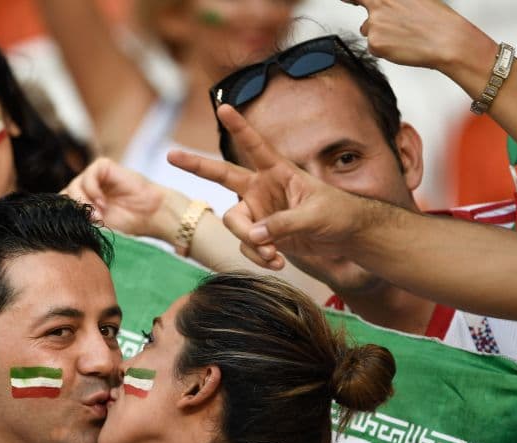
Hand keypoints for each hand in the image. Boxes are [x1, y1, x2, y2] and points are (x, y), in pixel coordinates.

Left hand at [63, 158, 168, 239]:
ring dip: (84, 202)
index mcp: (82, 204)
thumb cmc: (127, 224)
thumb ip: (77, 220)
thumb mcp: (96, 226)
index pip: (60, 205)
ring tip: (99, 215)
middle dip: (74, 210)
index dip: (61, 214)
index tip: (71, 228)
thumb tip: (55, 220)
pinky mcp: (103, 167)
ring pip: (73, 186)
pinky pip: (88, 174)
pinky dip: (92, 189)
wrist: (151, 215)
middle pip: (63, 195)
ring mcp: (94, 177)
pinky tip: (102, 201)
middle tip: (91, 222)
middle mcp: (85, 189)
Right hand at [168, 104, 361, 269]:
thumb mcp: (315, 215)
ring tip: (274, 255)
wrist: (346, 238)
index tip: (223, 107)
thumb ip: (285, 224)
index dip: (239, 127)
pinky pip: (247, 246)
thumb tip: (256, 236)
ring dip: (250, 243)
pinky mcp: (261, 235)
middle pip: (221, 175)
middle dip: (195, 166)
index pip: (254, 146)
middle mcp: (261, 189)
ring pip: (235, 224)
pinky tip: (278, 263)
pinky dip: (259, 257)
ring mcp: (258, 212)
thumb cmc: (338, 214)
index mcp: (278, 171)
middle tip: (171, 155)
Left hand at [344, 0, 483, 71]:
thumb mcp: (414, 1)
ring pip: (370, 33)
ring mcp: (374, 23)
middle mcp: (379, 4)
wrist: (447, 39)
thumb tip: (380, 6)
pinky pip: (374, 47)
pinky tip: (402, 46)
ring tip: (406, 37)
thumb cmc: (436, 20)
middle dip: (373, 24)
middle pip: (366, 18)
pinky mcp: (374, 42)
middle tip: (388, 29)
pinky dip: (385, 49)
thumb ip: (392, 2)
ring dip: (382, 36)